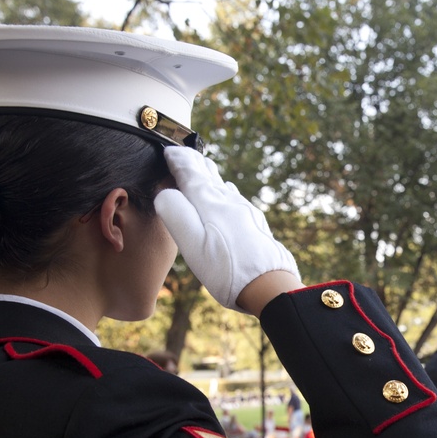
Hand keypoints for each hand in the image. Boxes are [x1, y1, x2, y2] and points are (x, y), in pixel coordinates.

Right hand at [155, 146, 299, 312]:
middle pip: (209, 177)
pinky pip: (236, 198)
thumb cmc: (226, 270)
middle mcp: (230, 203)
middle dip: (195, 163)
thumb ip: (176, 214)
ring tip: (204, 166)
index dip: (179, 162)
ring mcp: (246, 212)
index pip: (192, 175)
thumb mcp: (192, 245)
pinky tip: (229, 192)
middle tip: (184, 152)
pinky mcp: (256, 224)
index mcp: (211, 205)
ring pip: (224, 186)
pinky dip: (225, 190)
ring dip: (210, 175)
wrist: (271, 286)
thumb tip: (165, 192)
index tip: (169, 151)